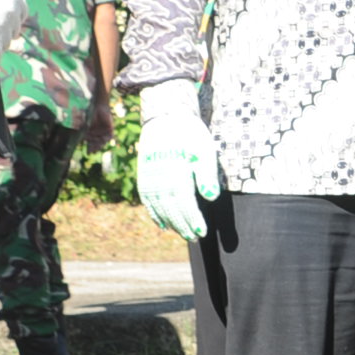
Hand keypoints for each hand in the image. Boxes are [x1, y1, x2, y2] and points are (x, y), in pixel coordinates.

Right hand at [79, 96, 116, 150]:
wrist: (96, 104)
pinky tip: (102, 141)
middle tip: (92, 152)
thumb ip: (81, 131)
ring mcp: (104, 131)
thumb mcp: (83, 123)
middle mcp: (98, 133)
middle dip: (95, 148)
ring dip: (99, 145)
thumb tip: (77, 140)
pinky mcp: (110, 128)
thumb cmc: (87, 112)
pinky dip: (106, 139)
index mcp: (91, 133)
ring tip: (96, 148)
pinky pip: (109, 136)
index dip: (90, 149)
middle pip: (97, 143)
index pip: (91, 143)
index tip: (88, 153)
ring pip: (102, 141)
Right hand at [135, 79, 220, 241]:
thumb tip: (210, 198)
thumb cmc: (190, 134)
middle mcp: (159, 178)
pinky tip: (162, 224)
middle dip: (183, 225)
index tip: (202, 233)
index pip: (185, 204)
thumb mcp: (204, 151)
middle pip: (171, 209)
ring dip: (170, 222)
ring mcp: (149, 177)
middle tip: (194, 238)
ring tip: (182, 233)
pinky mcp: (143, 175)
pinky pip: (147, 200)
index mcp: (176, 172)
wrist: (165, 116)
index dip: (193, 220)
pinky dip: (154, 214)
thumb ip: (206, 175)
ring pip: (158, 207)